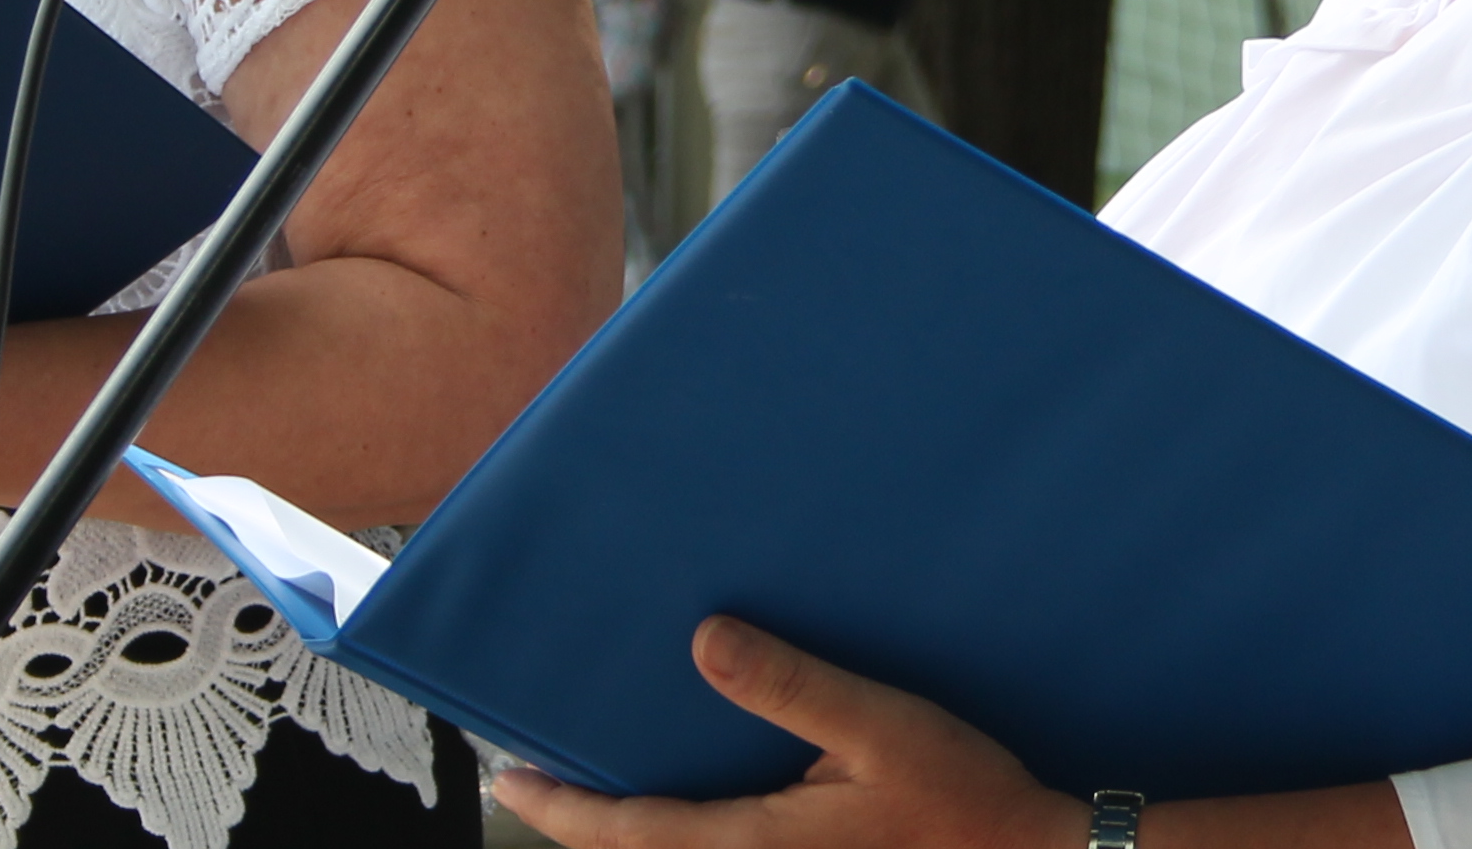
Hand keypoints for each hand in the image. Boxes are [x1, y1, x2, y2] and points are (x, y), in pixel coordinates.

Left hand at [494, 616, 1063, 848]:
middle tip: (533, 781)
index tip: (510, 779)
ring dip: (634, 833)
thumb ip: (791, 686)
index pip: (634, 832)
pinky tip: (697, 802)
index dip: (566, 810)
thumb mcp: (878, 728)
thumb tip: (704, 641)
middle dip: (586, 826)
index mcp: (759, 844)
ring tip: (598, 790)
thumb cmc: (962, 801)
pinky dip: (685, 835)